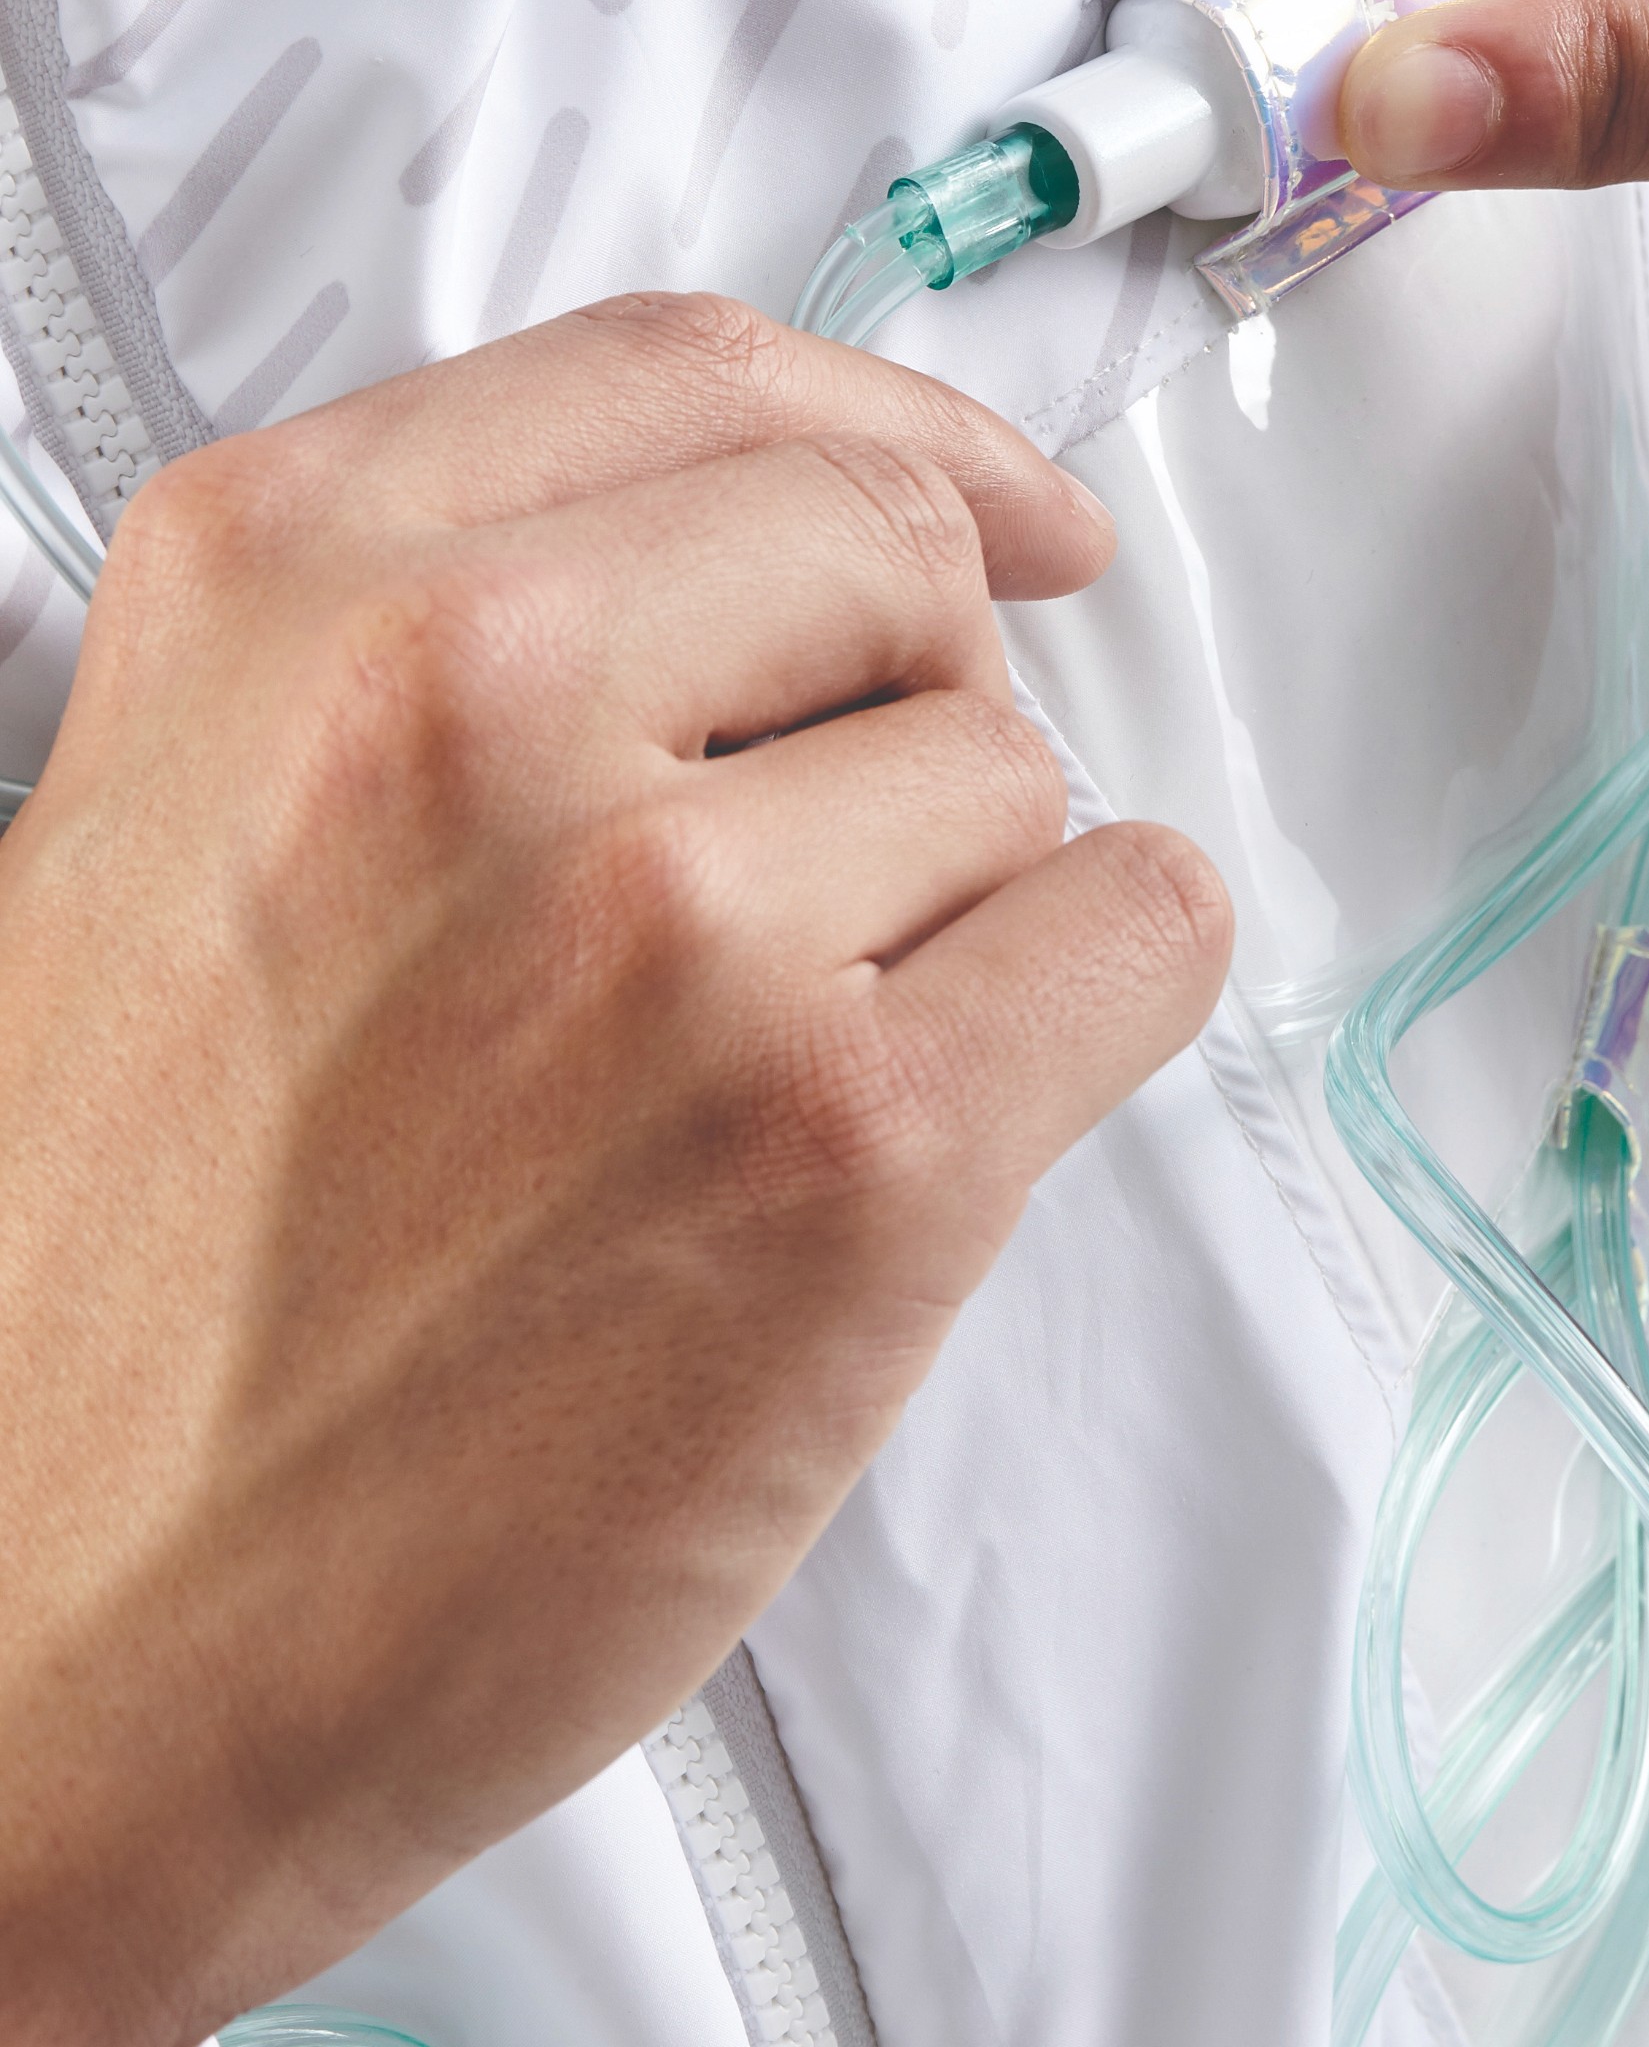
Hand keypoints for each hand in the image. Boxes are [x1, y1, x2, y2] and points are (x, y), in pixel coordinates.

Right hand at [0, 296, 1228, 2046]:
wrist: (22, 1671)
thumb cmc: (95, 1295)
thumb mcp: (168, 825)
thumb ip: (418, 634)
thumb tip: (747, 546)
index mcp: (288, 587)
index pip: (701, 375)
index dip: (891, 428)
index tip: (989, 504)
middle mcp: (472, 701)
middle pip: (895, 546)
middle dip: (907, 697)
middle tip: (814, 872)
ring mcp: (676, 920)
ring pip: (1016, 773)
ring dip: (952, 906)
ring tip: (741, 1083)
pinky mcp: (848, 1147)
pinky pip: (1138, 932)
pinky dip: (1088, 1005)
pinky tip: (923, 1116)